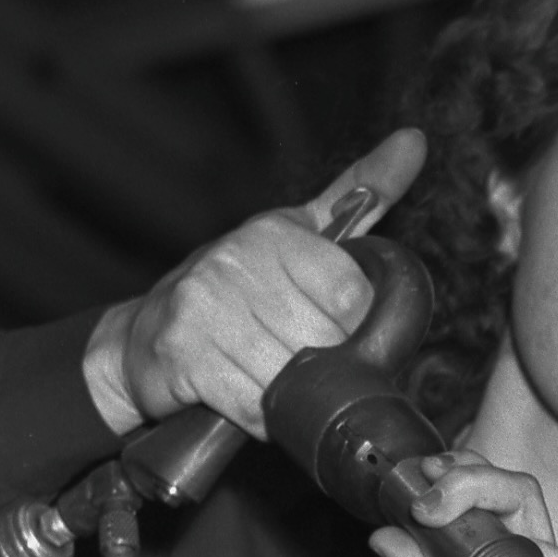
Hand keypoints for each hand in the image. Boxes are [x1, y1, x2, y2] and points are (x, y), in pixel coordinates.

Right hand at [86, 125, 429, 438]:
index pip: (353, 297)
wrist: (143, 338)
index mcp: (273, 233)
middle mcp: (235, 260)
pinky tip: (241, 392)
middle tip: (288, 353)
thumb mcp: (301, 233)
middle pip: (327, 340)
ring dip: (289, 394)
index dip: (351, 328)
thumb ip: (361, 193)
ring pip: (293, 379)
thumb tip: (414, 141)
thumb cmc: (236, 289)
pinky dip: (259, 415)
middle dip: (321, 365)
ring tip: (264, 372)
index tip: (324, 326)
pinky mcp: (182, 354)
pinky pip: (255, 406)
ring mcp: (204, 305)